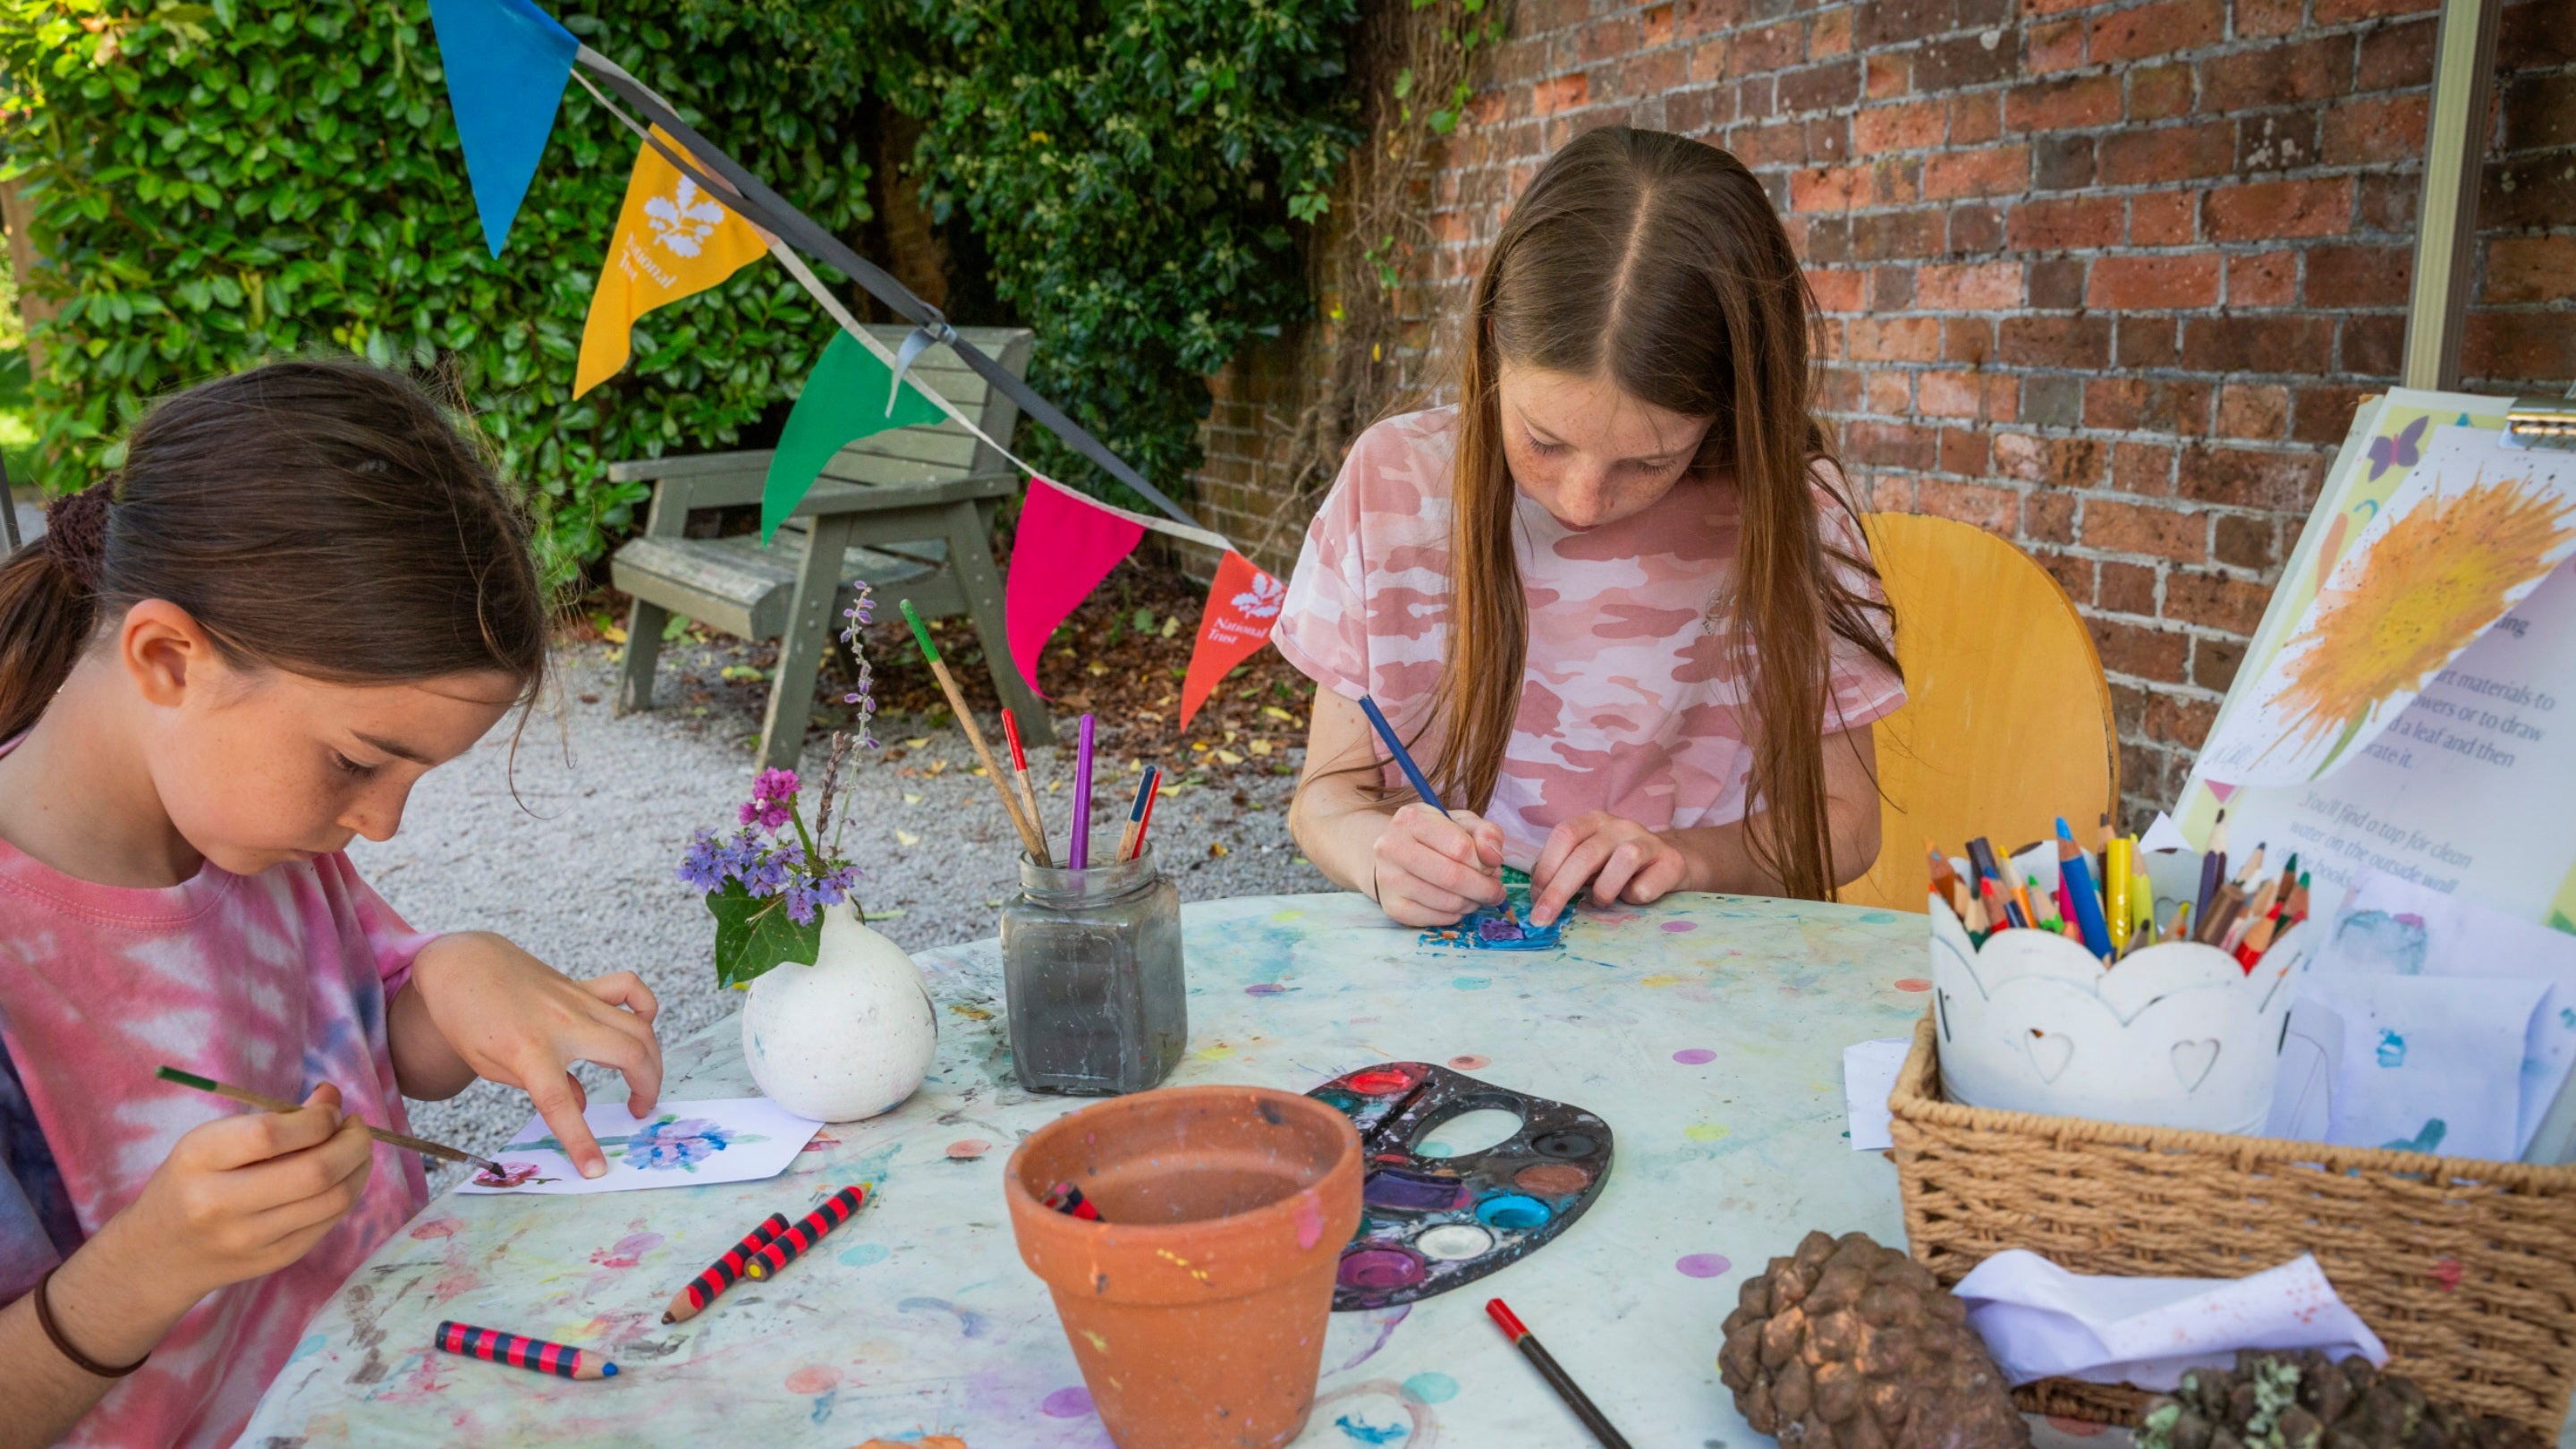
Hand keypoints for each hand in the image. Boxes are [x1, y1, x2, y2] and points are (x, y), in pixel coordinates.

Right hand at [110, 1084, 375, 1307]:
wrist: (159, 1254)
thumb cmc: (192, 1181)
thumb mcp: (211, 1140)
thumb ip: (273, 1119)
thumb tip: (333, 1097)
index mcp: (199, 1159)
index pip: (271, 1135)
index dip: (317, 1118)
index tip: (330, 1108)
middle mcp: (220, 1203)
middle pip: (315, 1172)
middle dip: (353, 1142)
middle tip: (355, 1127)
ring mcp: (250, 1238)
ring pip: (334, 1199)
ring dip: (360, 1166)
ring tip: (355, 1148)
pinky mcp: (275, 1259)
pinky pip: (330, 1221)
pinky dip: (347, 1191)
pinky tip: (342, 1176)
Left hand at [409, 934, 661, 1178]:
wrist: (462, 966)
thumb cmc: (468, 1019)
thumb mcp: (492, 1067)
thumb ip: (541, 1087)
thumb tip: (582, 1103)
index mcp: (529, 1051)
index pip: (561, 1104)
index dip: (581, 1140)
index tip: (596, 1168)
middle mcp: (563, 1023)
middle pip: (628, 1054)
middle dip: (647, 1088)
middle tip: (638, 1111)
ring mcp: (578, 1000)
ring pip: (639, 1027)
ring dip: (653, 1059)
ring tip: (645, 1083)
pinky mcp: (583, 986)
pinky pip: (629, 988)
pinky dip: (645, 1006)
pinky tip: (642, 1026)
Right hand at [1369, 802, 1506, 926]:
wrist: (1390, 853)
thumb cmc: (1432, 835)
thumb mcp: (1461, 822)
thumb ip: (1486, 832)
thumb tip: (1495, 858)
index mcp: (1411, 820)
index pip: (1460, 848)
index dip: (1485, 862)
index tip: (1492, 866)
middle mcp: (1392, 848)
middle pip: (1453, 877)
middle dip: (1484, 888)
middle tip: (1496, 890)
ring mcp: (1389, 880)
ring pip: (1447, 902)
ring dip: (1472, 903)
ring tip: (1476, 894)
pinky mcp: (1392, 907)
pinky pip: (1437, 919)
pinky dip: (1456, 915)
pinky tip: (1457, 903)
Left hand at [1529, 811, 1690, 925]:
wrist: (1670, 863)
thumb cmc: (1618, 867)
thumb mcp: (1589, 861)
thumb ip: (1564, 869)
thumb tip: (1537, 894)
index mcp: (1593, 821)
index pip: (1564, 835)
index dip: (1546, 867)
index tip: (1535, 897)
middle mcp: (1619, 825)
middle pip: (1586, 854)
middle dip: (1559, 890)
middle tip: (1543, 918)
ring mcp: (1648, 841)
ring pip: (1623, 861)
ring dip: (1604, 891)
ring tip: (1602, 901)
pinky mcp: (1671, 862)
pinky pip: (1645, 887)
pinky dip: (1633, 899)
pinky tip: (1634, 897)